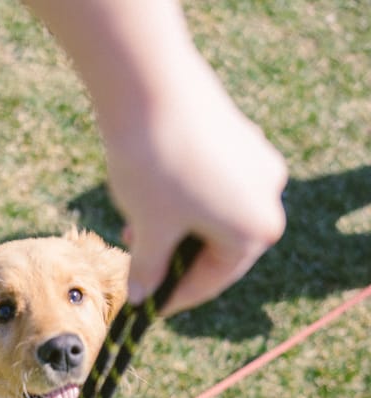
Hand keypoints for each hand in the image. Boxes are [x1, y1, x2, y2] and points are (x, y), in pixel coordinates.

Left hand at [104, 54, 286, 313]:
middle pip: (218, 247)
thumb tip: (141, 295)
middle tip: (139, 269)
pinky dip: (184, 200)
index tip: (147, 308)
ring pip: (213, 213)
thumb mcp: (149, 230)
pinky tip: (150, 198)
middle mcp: (268, 197)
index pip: (213, 279)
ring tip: (134, 230)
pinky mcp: (240, 134)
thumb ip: (148, 269)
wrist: (148, 84)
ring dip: (176, 230)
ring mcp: (257, 161)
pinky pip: (214, 183)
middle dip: (175, 260)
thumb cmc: (154, 167)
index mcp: (256, 231)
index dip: (174, 298)